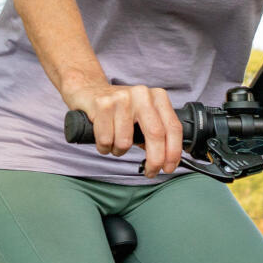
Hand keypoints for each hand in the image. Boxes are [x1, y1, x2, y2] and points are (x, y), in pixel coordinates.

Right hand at [60, 83, 183, 176]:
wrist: (88, 90)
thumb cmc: (119, 108)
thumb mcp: (143, 115)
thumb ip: (156, 132)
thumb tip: (166, 159)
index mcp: (157, 97)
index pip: (173, 127)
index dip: (173, 152)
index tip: (169, 168)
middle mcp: (142, 94)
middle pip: (155, 134)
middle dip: (155, 159)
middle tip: (151, 172)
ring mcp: (122, 98)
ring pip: (125, 142)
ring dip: (119, 151)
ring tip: (115, 143)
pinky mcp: (102, 104)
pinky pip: (106, 140)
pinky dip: (104, 147)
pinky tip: (103, 140)